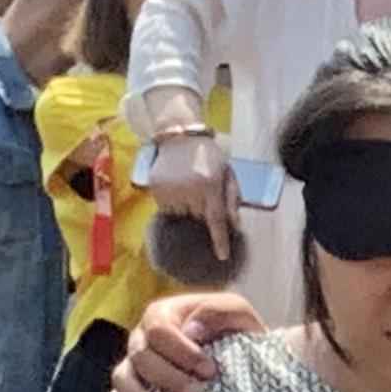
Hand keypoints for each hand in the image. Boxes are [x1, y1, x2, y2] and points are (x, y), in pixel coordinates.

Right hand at [108, 292, 252, 391]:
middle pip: (141, 356)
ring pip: (123, 377)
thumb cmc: (236, 330)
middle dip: (170, 378)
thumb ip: (216, 312)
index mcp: (163, 315)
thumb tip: (192, 330)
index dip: (182, 352)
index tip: (210, 371)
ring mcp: (135, 363)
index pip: (159, 330)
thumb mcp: (237, 312)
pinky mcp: (133, 387)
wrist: (240, 353)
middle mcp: (143, 337)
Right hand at [140, 127, 236, 252]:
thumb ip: (232, 199)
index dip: (220, 240)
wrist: (179, 135)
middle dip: (204, 210)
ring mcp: (170, 189)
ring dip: (187, 207)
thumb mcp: (228, 173)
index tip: (223, 256)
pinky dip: (173, 203)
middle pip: (199, 218)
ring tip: (189, 186)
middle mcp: (188, 189)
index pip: (216, 220)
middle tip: (203, 190)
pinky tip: (177, 186)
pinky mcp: (155, 188)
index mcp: (209, 185)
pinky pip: (167, 208)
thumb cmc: (209, 155)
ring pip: (182, 215)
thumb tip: (235, 225)